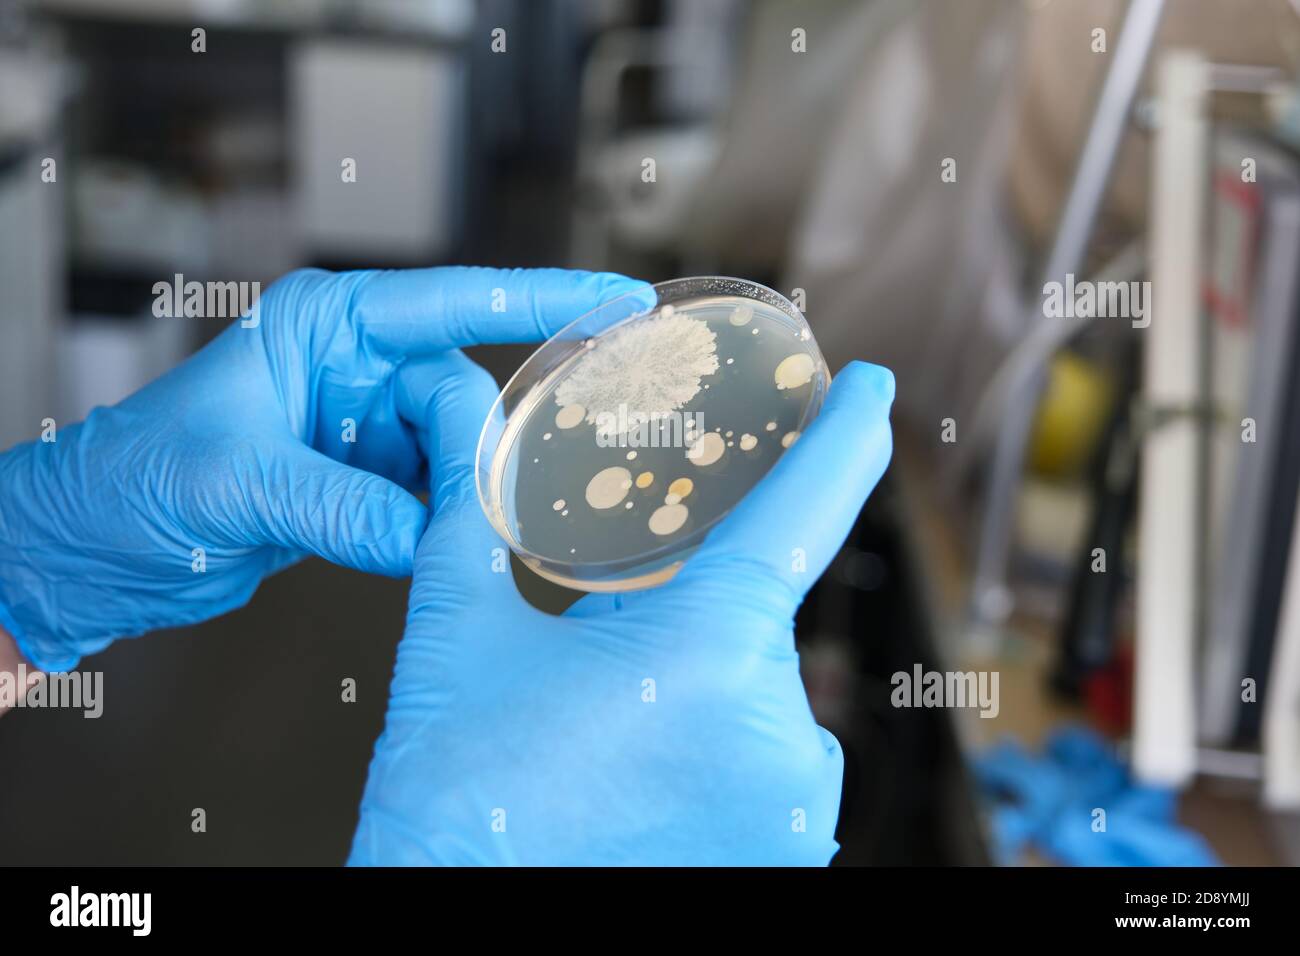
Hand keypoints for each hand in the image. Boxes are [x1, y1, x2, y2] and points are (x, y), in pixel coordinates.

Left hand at [0, 267, 645, 670]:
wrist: (95, 549)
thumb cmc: (132, 481)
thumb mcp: (232, 482)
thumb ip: (339, 507)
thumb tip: (429, 541)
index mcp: (326, 326)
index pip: (454, 302)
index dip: (543, 300)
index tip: (618, 303)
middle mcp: (356, 369)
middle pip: (462, 397)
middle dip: (470, 454)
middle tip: (466, 511)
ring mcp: (367, 430)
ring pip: (457, 456)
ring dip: (454, 501)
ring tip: (432, 537)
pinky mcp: (368, 487)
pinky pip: (434, 503)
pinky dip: (437, 533)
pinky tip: (424, 553)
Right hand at [349, 357, 894, 864]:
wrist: (440, 915)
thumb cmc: (455, 798)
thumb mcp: (460, 633)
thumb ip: (472, 506)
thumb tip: (455, 410)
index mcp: (708, 650)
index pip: (802, 508)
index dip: (843, 435)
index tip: (872, 388)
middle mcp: (780, 731)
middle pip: (752, 621)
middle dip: (688, 626)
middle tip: (605, 677)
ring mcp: (797, 808)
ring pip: (759, 696)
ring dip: (703, 695)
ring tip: (614, 743)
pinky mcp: (792, 858)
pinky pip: (772, 766)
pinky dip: (721, 752)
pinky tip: (647, 775)